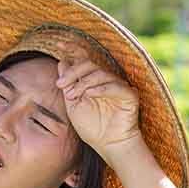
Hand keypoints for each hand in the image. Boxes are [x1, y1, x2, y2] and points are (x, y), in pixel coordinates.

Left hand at [55, 41, 142, 157]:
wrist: (107, 144)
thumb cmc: (91, 127)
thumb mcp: (73, 105)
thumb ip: (68, 85)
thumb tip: (61, 62)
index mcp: (91, 80)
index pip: (83, 59)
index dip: (73, 48)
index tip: (58, 43)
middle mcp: (105, 80)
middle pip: (89, 64)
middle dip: (73, 72)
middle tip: (60, 85)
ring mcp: (118, 86)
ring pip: (100, 74)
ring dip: (83, 83)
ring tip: (73, 95)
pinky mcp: (129, 95)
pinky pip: (115, 86)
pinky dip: (101, 89)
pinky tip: (89, 94)